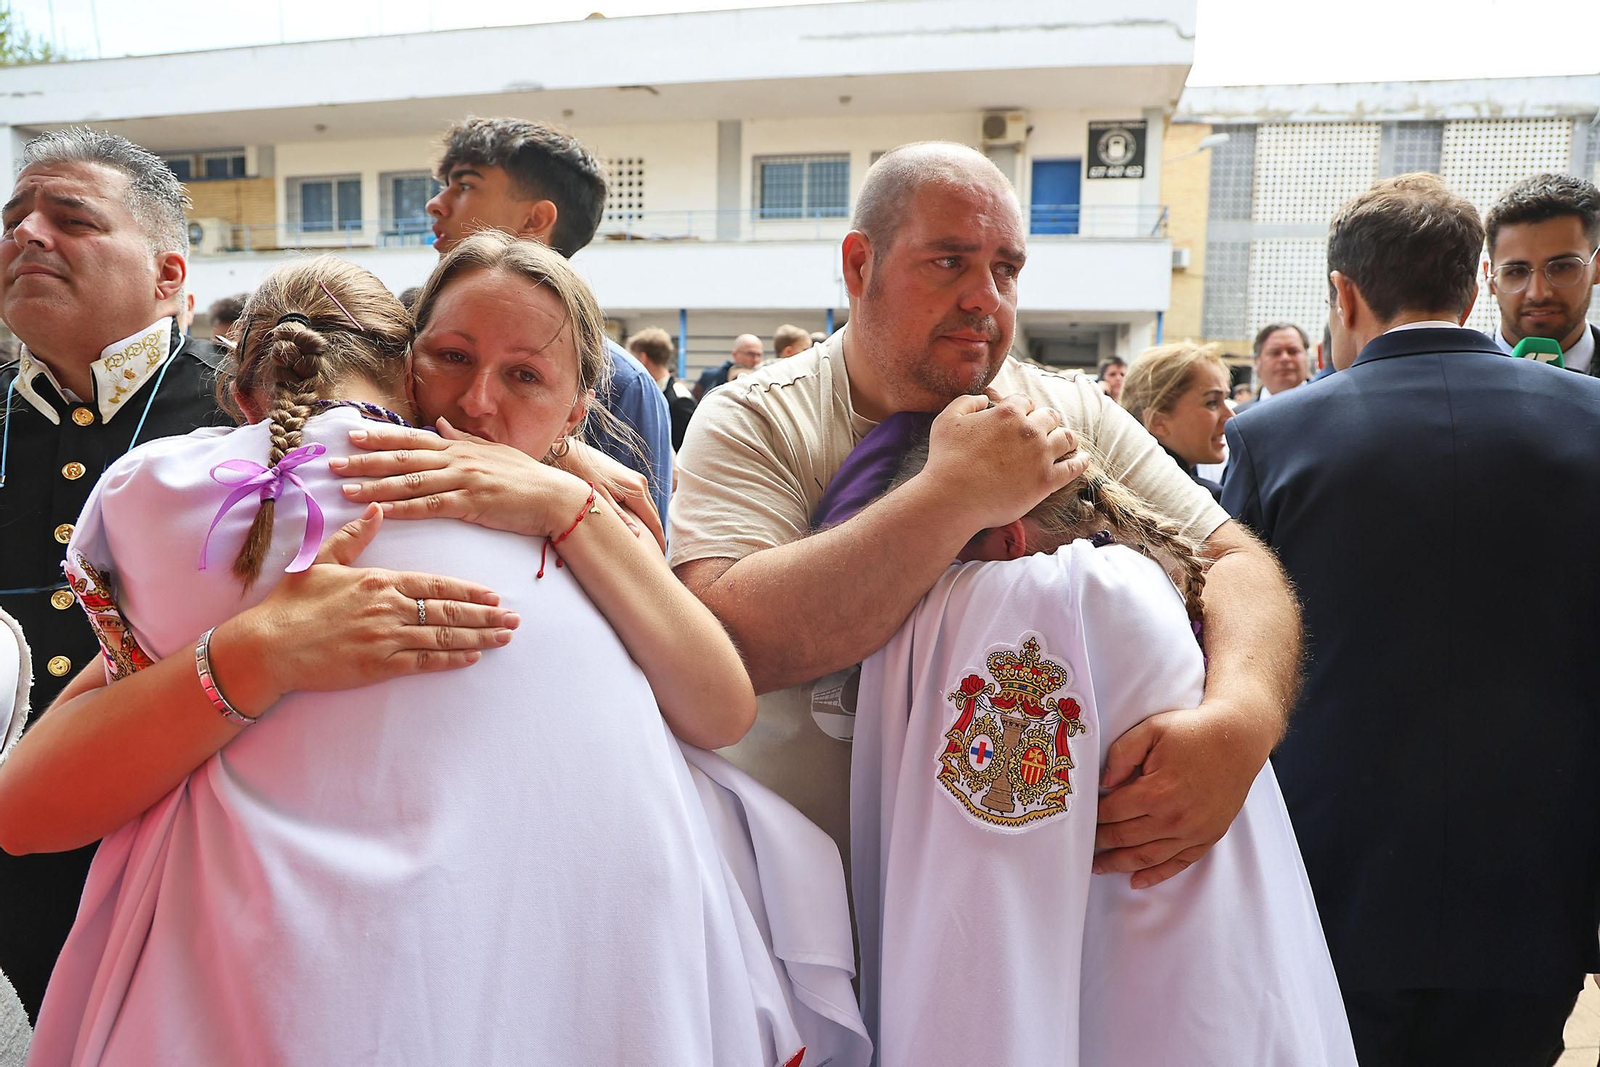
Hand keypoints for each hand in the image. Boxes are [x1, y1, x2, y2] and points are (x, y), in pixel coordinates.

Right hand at [217, 504, 519, 711]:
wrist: (268, 646)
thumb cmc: (291, 603)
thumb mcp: (321, 561)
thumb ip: (354, 537)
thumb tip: (378, 509)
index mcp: (380, 581)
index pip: (436, 584)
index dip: (469, 590)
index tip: (494, 594)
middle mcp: (389, 608)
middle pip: (449, 611)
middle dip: (486, 615)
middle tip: (514, 618)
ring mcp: (386, 638)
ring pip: (443, 637)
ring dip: (478, 637)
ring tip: (504, 637)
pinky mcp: (379, 666)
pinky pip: (424, 662)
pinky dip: (451, 659)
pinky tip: (472, 657)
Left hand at [330, 420, 589, 538]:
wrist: (555, 497)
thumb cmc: (525, 478)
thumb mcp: (493, 451)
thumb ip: (462, 438)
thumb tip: (438, 423)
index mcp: (459, 447)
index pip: (412, 438)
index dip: (380, 436)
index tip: (351, 434)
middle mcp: (457, 459)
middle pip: (402, 458)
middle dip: (364, 460)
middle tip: (332, 463)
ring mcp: (463, 480)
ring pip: (409, 482)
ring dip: (374, 485)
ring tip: (343, 490)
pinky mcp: (470, 504)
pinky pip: (428, 506)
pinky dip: (401, 509)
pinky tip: (379, 512)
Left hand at [553, 438, 666, 552]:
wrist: (572, 454)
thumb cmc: (582, 476)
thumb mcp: (599, 500)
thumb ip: (619, 517)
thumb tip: (637, 536)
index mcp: (636, 489)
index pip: (653, 521)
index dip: (658, 540)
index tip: (660, 557)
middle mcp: (640, 483)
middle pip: (654, 515)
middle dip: (656, 535)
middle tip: (656, 557)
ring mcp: (637, 479)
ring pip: (648, 509)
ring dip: (649, 526)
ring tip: (648, 546)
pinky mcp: (630, 479)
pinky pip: (641, 502)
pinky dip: (642, 516)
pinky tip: (638, 528)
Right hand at [916, 391, 1087, 534]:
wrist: (953, 498)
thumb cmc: (946, 459)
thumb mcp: (947, 420)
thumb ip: (967, 402)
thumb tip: (985, 398)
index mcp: (1008, 413)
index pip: (1025, 401)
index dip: (1022, 407)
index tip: (1021, 416)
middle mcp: (1029, 430)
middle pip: (1049, 416)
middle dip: (1046, 420)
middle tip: (1043, 428)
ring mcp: (1041, 456)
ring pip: (1067, 437)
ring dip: (1065, 436)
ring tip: (1065, 441)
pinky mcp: (1047, 481)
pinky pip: (1073, 467)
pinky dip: (1081, 461)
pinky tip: (1083, 459)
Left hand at [1092, 703, 1262, 888]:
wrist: (1238, 740)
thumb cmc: (1193, 732)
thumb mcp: (1151, 730)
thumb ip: (1121, 754)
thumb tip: (1103, 783)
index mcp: (1155, 791)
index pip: (1112, 813)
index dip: (1093, 818)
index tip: (1081, 820)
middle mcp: (1174, 817)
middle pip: (1125, 838)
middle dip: (1101, 843)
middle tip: (1083, 846)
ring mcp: (1193, 831)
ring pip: (1147, 857)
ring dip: (1120, 864)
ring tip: (1100, 867)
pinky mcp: (1208, 837)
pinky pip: (1178, 864)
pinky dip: (1155, 875)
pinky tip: (1136, 880)